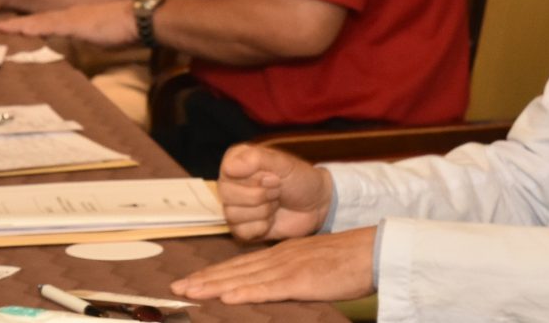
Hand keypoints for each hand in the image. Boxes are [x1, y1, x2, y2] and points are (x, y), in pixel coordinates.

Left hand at [0, 1, 136, 46]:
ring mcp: (71, 18)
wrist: (139, 18)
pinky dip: (32, 28)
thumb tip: (87, 47)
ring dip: (19, 26)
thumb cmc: (126, 28)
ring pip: (39, 22)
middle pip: (38, 20)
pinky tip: (19, 30)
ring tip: (0, 28)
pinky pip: (48, 26)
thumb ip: (91, 39)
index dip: (30, 25)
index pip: (48, 22)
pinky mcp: (74, 23)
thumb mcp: (104, 37)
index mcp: (76, 18)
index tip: (12, 29)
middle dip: (18, 24)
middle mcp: (70, 15)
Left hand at [169, 227, 376, 304]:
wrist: (372, 251)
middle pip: (234, 270)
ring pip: (243, 278)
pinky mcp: (300, 280)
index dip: (213, 273)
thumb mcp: (310, 265)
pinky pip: (268, 288)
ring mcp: (288, 267)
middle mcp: (278, 257)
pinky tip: (227, 297)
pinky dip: (245, 293)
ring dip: (214, 286)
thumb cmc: (346, 263)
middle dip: (204, 279)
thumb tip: (270, 287)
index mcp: (280, 254)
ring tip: (190, 292)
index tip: (191, 281)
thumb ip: (289, 275)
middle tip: (176, 288)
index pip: (240, 264)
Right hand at [214, 144, 334, 240]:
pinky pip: (241, 232)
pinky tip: (271, 219)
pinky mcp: (241, 228)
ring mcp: (234, 206)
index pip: (228, 171)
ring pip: (233, 215)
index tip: (273, 176)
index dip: (252, 178)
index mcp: (236, 160)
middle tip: (277, 191)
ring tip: (275, 203)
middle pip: (227, 195)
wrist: (316, 204)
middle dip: (260, 196)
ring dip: (262, 211)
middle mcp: (229, 183)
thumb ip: (256, 159)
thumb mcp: (282, 163)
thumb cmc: (299, 178)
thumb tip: (229, 167)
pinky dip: (261, 227)